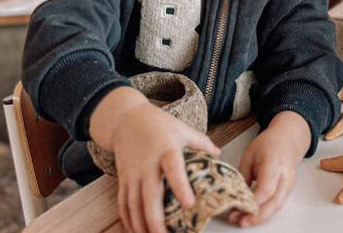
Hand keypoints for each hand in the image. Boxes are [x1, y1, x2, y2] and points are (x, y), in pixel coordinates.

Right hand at [98, 93, 219, 232]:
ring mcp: (133, 173)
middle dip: (155, 219)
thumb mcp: (183, 129)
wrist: (126, 119)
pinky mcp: (123, 179)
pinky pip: (123, 202)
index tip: (189, 203)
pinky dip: (128, 219)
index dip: (181, 186)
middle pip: (149, 195)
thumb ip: (201, 143)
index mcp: (167, 150)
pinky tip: (135, 231)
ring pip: (133, 204)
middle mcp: (148, 164)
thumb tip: (219, 155)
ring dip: (140, 224)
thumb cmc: (159, 125)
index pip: (174, 169)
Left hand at [228, 111, 310, 227]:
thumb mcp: (249, 156)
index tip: (238, 210)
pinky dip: (265, 212)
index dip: (253, 202)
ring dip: (260, 217)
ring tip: (243, 220)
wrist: (287, 140)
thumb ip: (243, 176)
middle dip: (257, 216)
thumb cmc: (267, 144)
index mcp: (274, 164)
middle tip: (240, 221)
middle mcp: (285, 176)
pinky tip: (252, 215)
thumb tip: (235, 197)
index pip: (266, 189)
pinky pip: (277, 204)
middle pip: (274, 203)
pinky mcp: (288, 190)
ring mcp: (289, 184)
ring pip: (277, 207)